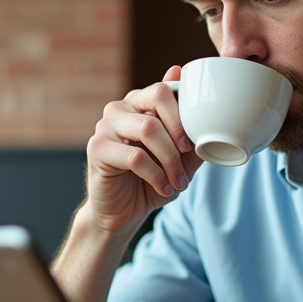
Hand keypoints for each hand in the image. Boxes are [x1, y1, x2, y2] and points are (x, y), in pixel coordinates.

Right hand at [82, 67, 204, 231]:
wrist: (123, 212)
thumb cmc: (151, 181)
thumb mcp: (181, 159)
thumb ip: (191, 133)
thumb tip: (205, 112)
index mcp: (140, 102)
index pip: (165, 88)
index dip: (184, 113)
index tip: (193, 142)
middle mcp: (120, 107)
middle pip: (157, 98)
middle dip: (179, 130)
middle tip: (188, 156)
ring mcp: (105, 125)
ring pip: (148, 127)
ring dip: (170, 159)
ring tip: (178, 181)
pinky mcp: (97, 148)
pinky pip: (135, 156)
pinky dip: (156, 175)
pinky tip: (163, 188)